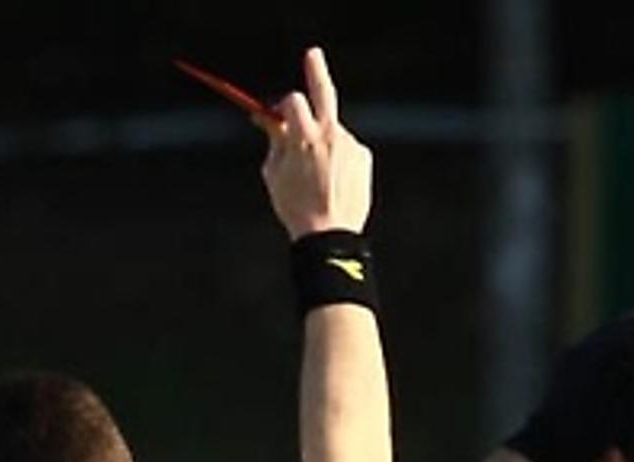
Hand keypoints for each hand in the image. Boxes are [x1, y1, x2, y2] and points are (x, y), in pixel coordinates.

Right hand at [261, 47, 372, 238]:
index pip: (293, 101)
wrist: (329, 235)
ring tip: (315, 177)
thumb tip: (270, 119)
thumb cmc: (294, 206)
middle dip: (316, 70)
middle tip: (312, 54)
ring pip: (331, 132)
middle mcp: (331, 136)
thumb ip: (274, 141)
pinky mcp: (363, 156)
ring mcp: (350, 144)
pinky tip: (330, 182)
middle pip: (325, 93)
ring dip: (321, 143)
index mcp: (305, 138)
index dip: (283, 105)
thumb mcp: (274, 173)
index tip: (277, 111)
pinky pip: (345, 149)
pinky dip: (336, 158)